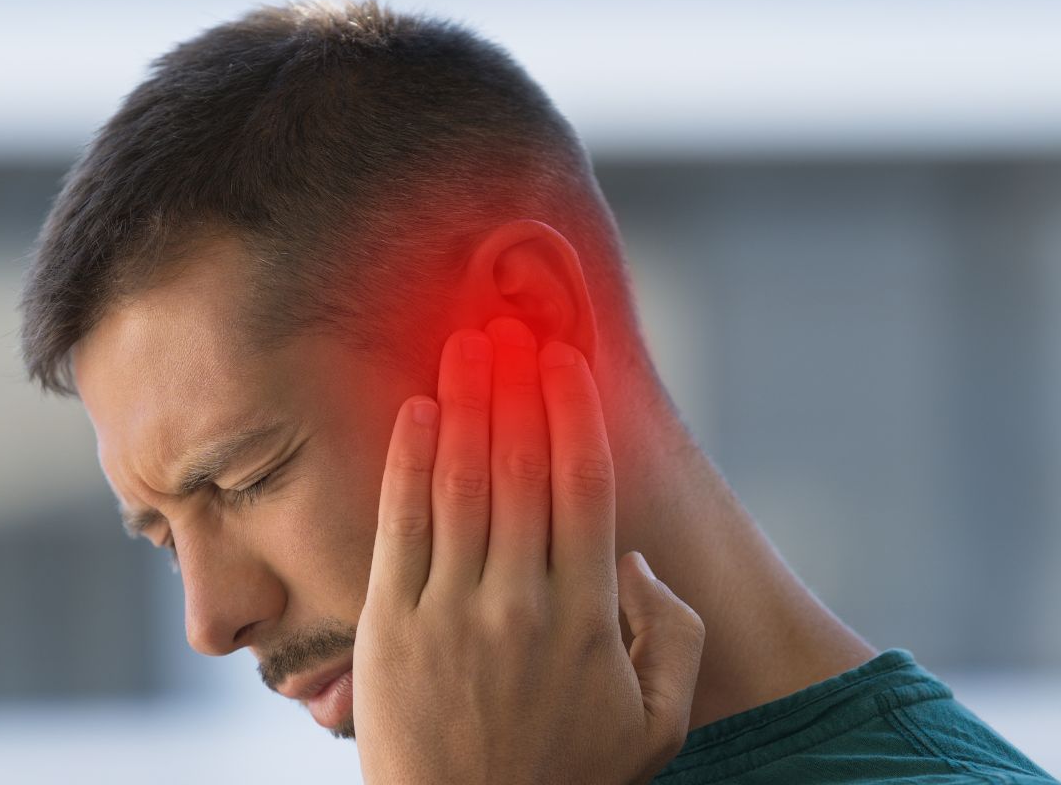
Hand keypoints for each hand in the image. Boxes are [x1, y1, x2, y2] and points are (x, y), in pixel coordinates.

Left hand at [353, 316, 705, 784]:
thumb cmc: (568, 779)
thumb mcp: (657, 725)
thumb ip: (672, 637)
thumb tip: (637, 559)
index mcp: (588, 616)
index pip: (583, 486)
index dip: (573, 412)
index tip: (564, 360)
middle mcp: (519, 600)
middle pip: (519, 467)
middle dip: (514, 386)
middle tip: (507, 324)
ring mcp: (449, 609)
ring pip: (460, 483)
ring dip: (464, 403)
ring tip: (465, 345)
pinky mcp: (390, 626)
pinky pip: (400, 526)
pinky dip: (408, 463)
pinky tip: (416, 412)